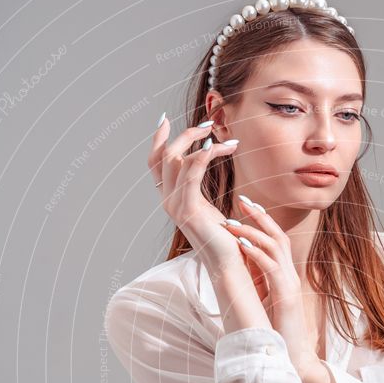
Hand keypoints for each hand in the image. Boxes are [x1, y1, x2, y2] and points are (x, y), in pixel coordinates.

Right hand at [148, 114, 240, 264]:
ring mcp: (176, 205)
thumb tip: (202, 158)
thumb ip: (198, 185)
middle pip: (165, 155)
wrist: (227, 263)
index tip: (164, 119)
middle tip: (209, 123)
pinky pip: (192, 174)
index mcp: (170, 198)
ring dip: (201, 142)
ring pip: (177, 160)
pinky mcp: (189, 210)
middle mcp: (168, 200)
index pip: (156, 163)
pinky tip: (214, 146)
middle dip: (185, 134)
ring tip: (223, 136)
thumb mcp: (208, 207)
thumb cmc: (223, 237)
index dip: (157, 140)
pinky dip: (202, 157)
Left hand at [221, 199, 320, 378]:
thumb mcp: (263, 300)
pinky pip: (271, 267)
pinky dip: (255, 253)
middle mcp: (290, 275)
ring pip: (275, 246)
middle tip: (239, 198)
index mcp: (283, 276)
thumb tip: (238, 265)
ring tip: (230, 221)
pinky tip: (239, 244)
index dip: (260, 221)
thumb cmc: (275, 333)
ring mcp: (290, 284)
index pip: (275, 240)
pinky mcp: (286, 296)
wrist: (291, 360)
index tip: (241, 205)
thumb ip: (256, 281)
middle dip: (258, 215)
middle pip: (278, 235)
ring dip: (251, 231)